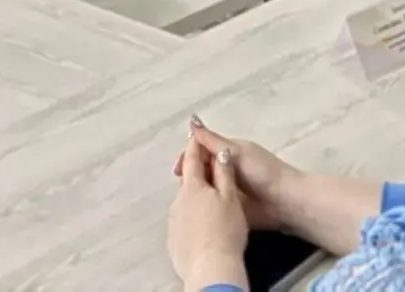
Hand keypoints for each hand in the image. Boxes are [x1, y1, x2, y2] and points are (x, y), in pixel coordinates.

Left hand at [168, 139, 249, 289]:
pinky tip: (204, 227)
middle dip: (197, 174)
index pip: (192, 159)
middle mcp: (178, 201)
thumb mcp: (231, 198)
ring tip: (210, 203)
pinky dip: (192, 219)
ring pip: (185, 202)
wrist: (211, 269)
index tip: (196, 135)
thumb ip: (224, 172)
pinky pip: (184, 222)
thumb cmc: (226, 231)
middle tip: (209, 170)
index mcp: (192, 187)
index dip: (195, 145)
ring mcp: (174, 222)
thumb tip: (220, 152)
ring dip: (195, 198)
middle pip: (188, 181)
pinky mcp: (174, 240)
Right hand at [171, 120, 289, 230]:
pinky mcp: (231, 207)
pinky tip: (194, 210)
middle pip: (202, 169)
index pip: (201, 151)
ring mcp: (229, 189)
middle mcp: (227, 169)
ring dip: (196, 191)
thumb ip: (212, 140)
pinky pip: (213, 204)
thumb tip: (191, 120)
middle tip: (182, 187)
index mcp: (228, 153)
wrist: (284, 202)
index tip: (178, 170)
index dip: (188, 157)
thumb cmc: (262, 172)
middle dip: (190, 176)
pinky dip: (204, 205)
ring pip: (206, 188)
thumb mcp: (235, 152)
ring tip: (185, 200)